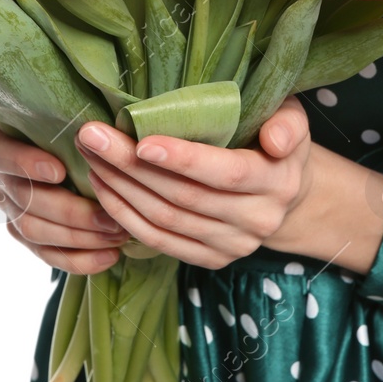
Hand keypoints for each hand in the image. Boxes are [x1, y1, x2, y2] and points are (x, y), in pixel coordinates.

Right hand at [0, 111, 128, 274]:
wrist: (51, 138)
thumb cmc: (59, 117)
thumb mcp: (57, 105)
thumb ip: (64, 107)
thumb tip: (79, 114)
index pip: (0, 154)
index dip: (26, 164)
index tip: (60, 170)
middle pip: (24, 200)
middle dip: (70, 212)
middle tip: (109, 217)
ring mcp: (10, 208)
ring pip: (34, 231)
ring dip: (78, 238)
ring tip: (116, 236)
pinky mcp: (25, 233)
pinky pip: (46, 254)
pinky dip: (79, 260)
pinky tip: (110, 257)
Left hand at [74, 97, 314, 269]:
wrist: (286, 194)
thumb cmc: (276, 143)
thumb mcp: (291, 121)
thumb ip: (287, 124)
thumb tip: (274, 140)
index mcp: (277, 182)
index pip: (228, 173)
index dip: (184, 160)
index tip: (142, 142)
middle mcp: (257, 220)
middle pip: (185, 196)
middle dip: (132, 166)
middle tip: (93, 136)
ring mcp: (233, 246)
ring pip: (165, 219)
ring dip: (121, 188)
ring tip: (91, 156)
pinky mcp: (211, 260)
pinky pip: (159, 241)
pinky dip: (125, 215)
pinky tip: (103, 187)